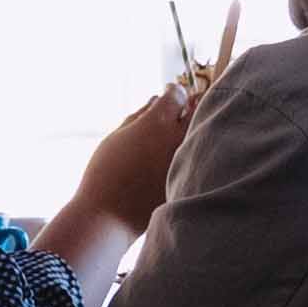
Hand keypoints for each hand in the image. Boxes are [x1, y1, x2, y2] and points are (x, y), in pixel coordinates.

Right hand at [73, 78, 200, 236]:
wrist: (108, 216)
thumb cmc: (105, 174)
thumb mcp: (116, 136)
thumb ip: (139, 115)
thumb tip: (155, 101)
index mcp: (157, 123)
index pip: (178, 94)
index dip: (175, 91)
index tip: (171, 92)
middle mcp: (177, 139)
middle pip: (198, 110)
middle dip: (193, 105)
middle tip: (186, 106)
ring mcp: (186, 161)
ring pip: (202, 135)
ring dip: (197, 128)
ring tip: (185, 130)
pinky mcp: (188, 181)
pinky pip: (198, 159)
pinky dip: (195, 152)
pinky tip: (183, 155)